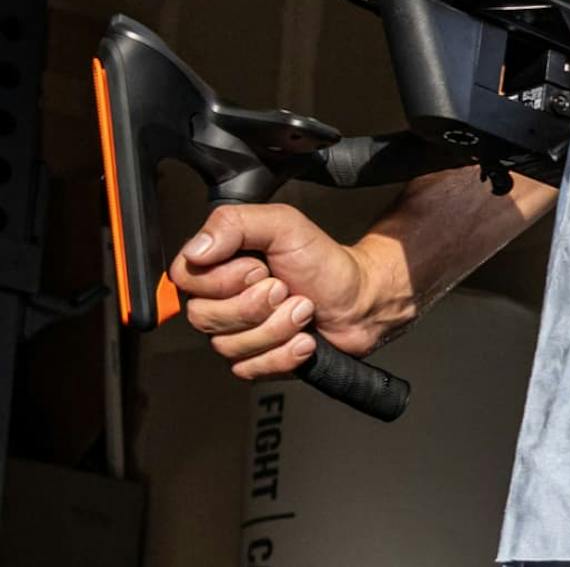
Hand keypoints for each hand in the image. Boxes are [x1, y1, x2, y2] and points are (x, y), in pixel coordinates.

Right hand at [166, 204, 402, 380]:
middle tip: (287, 289)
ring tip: (303, 309)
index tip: (259, 268)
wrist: (360, 299)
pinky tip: (304, 338)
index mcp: (219, 267)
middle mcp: (219, 302)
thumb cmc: (322, 262)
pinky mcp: (253, 361)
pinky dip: (285, 353)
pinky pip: (250, 369)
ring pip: (228, 346)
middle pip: (204, 317)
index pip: (185, 279)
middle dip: (257, 304)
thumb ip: (236, 223)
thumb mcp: (284, 225)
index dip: (223, 279)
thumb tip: (196, 250)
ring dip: (278, 327)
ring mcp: (234, 334)